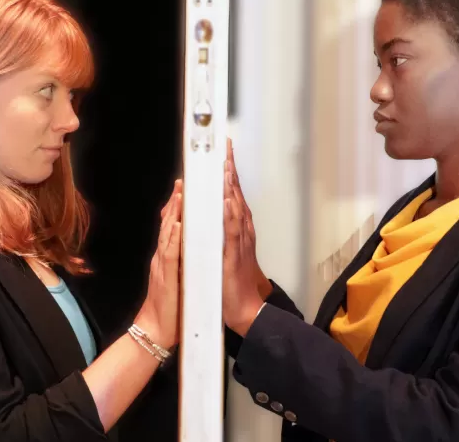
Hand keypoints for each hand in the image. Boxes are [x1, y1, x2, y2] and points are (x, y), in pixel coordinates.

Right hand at [135, 180, 182, 349]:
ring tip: (181, 195)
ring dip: (174, 214)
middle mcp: (162, 257)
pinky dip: (174, 239)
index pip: (172, 227)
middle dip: (175, 203)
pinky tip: (178, 226)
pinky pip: (170, 255)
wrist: (156, 331)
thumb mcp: (177, 278)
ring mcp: (162, 266)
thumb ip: (180, 261)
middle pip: (168, 224)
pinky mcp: (166, 278)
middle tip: (182, 182)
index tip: (184, 189)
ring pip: (168, 234)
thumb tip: (189, 246)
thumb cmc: (169, 307)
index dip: (177, 207)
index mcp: (167, 257)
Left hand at [223, 139, 271, 335]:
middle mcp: (240, 231)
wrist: (246, 310)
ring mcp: (239, 241)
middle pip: (234, 193)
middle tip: (224, 146)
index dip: (226, 172)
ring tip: (225, 165)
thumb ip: (219, 232)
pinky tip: (226, 201)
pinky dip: (230, 214)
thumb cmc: (233, 284)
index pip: (229, 194)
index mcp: (235, 229)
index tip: (221, 151)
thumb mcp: (223, 251)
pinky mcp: (234, 255)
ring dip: (230, 186)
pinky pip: (232, 231)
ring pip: (234, 207)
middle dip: (229, 169)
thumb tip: (212, 213)